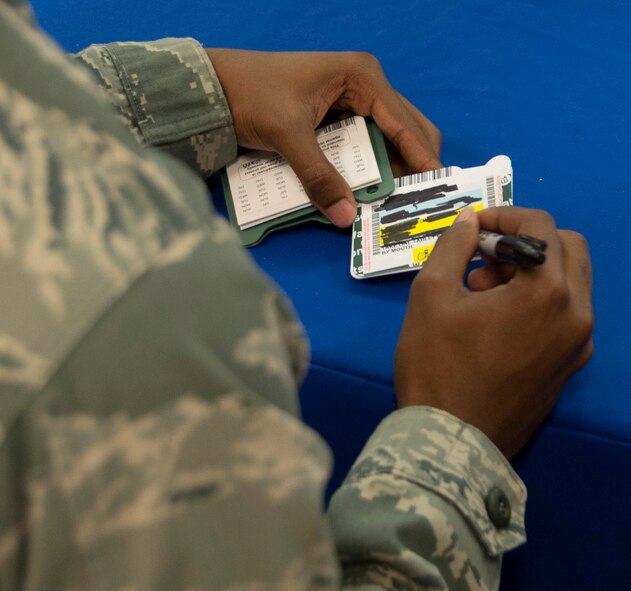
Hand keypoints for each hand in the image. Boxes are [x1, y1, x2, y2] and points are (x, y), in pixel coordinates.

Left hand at [206, 49, 441, 225]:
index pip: (405, 123)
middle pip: (406, 129)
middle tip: (415, 200)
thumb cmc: (252, 95)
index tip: (437, 188)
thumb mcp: (288, 135)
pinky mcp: (337, 117)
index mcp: (361, 77)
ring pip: (387, 139)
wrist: (215, 87)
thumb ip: (318, 176)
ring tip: (396, 201)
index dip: (422, 157)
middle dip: (411, 165)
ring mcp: (352, 100)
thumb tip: (345, 217)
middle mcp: (364, 86)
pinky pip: (365, 144)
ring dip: (391, 169)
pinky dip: (370, 166)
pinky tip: (369, 189)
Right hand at [394, 207, 593, 457]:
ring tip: (484, 294)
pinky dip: (539, 301)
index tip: (472, 229)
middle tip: (483, 259)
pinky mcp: (570, 366)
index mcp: (548, 290)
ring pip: (570, 281)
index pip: (539, 225)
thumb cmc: (435, 363)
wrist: (449, 442)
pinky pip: (566, 314)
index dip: (502, 215)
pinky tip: (497, 323)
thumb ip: (453, 245)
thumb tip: (470, 220)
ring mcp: (579, 344)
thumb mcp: (431, 293)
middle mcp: (577, 313)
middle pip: (568, 248)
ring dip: (533, 271)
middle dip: (525, 241)